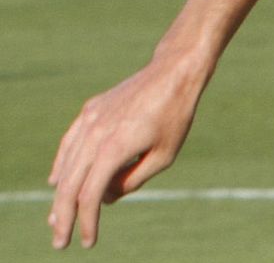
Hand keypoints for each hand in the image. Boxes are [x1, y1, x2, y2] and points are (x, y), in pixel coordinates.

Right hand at [48, 65, 200, 248]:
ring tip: (57, 218)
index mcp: (115, 148)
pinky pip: (69, 143)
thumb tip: (105, 198)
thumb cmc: (175, 115)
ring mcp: (89, 120)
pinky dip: (62, 164)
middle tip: (60, 240)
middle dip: (64, 216)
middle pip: (70, 185)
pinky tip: (58, 181)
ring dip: (60, 194)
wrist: (173, 72)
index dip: (87, 221)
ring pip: (66, 165)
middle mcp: (95, 134)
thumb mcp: (163, 156)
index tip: (88, 241)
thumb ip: (132, 180)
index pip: (91, 195)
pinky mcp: (90, 111)